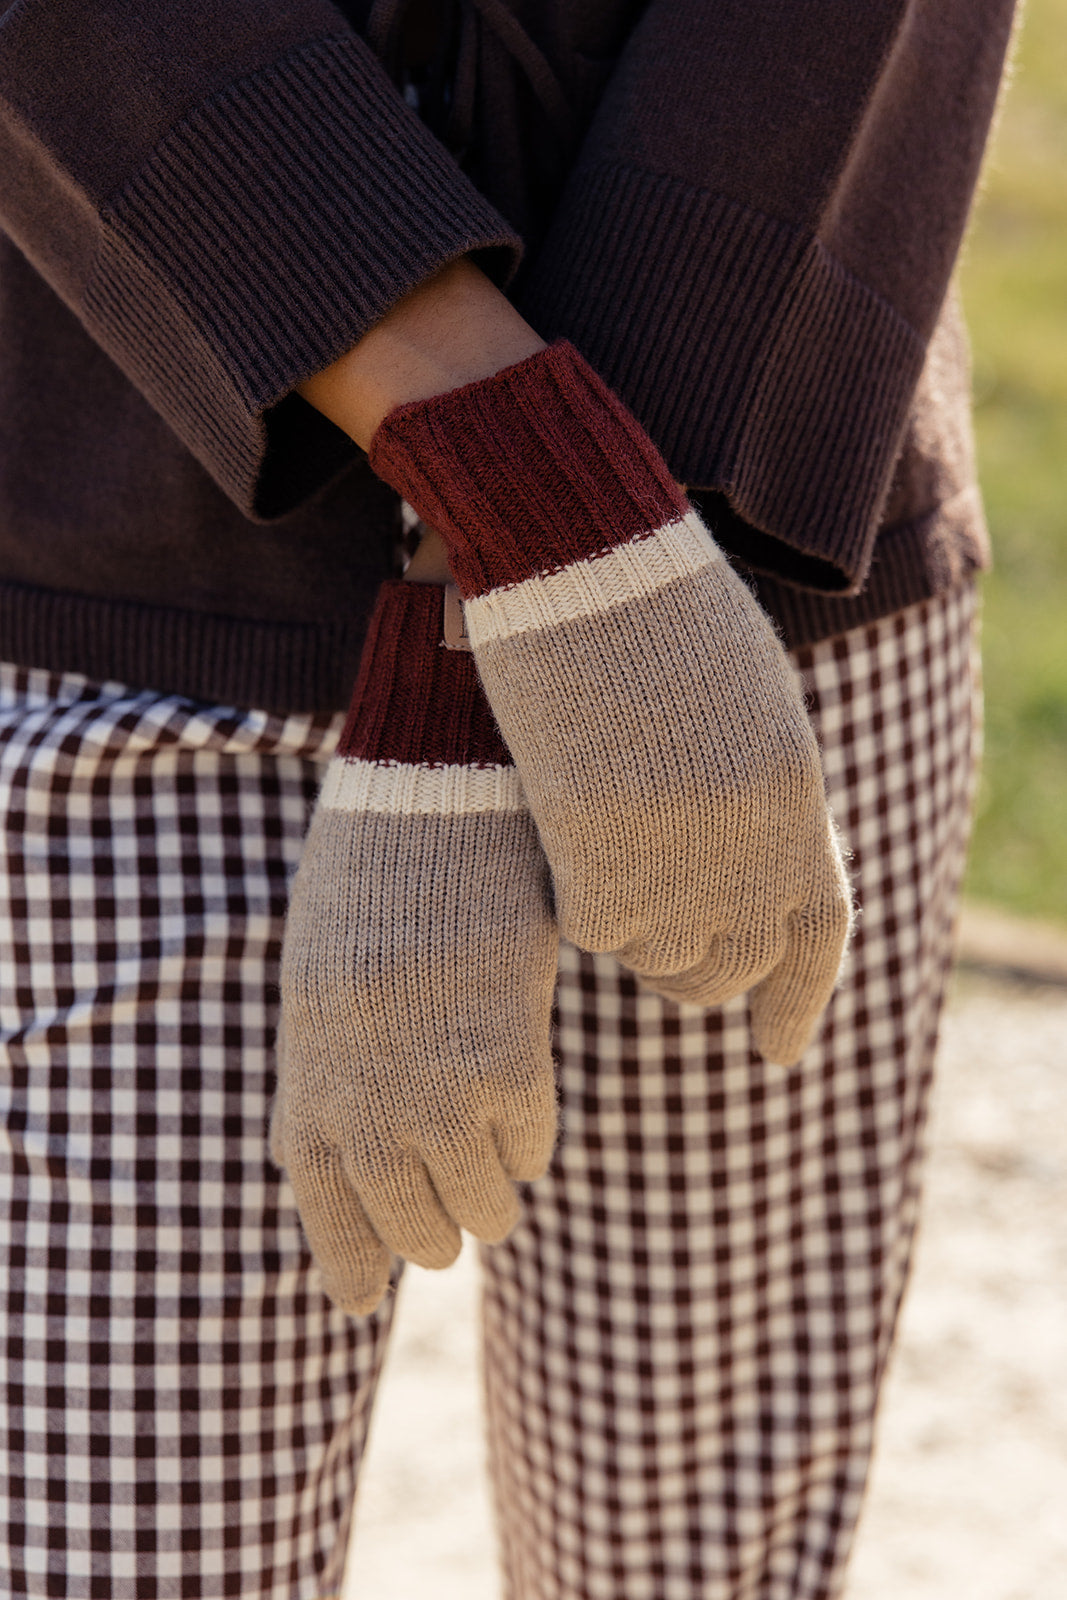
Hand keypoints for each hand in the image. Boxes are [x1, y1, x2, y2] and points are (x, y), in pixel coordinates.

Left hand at [271, 582, 557, 1314]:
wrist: (423, 810)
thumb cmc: (368, 890)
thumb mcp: (316, 991)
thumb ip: (322, 1083)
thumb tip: (328, 1160)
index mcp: (308, 1085)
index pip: (323, 1213)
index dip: (347, 1262)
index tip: (360, 1296)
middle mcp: (365, 1110)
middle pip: (415, 1231)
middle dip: (437, 1230)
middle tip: (460, 1210)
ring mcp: (435, 1096)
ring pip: (483, 1208)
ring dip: (492, 1192)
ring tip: (498, 1154)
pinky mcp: (505, 1067)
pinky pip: (530, 1148)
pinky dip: (530, 1135)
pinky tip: (523, 1090)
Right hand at [369, 343, 853, 1065]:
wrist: (582, 561)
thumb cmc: (652, 614)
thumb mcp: (743, 705)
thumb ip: (759, 796)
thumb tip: (746, 871)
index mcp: (797, 795)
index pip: (819, 929)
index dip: (800, 999)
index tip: (775, 1049)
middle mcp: (756, 845)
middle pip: (739, 962)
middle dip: (702, 974)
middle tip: (660, 953)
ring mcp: (685, 862)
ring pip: (669, 963)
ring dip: (640, 940)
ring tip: (606, 880)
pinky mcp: (605, 868)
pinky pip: (601, 935)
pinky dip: (585, 911)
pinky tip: (568, 856)